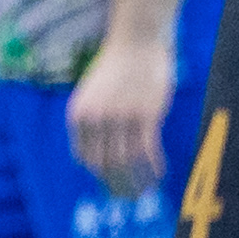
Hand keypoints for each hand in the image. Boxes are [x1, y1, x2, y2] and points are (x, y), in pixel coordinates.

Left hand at [69, 35, 176, 198]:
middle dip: (117, 184)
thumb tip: (105, 150)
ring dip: (137, 179)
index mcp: (79, 115)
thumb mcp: (92, 93)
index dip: (99, 174)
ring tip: (146, 188)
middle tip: (129, 195)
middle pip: (106, 164)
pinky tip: (160, 173)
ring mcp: (121, 119)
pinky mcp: (145, 116)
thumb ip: (94, 120)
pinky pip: (148, 151)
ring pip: (127, 161)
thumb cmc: (116, 66)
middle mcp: (96, 120)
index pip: (85, 157)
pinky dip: (154, 166)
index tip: (112, 183)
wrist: (136, 42)